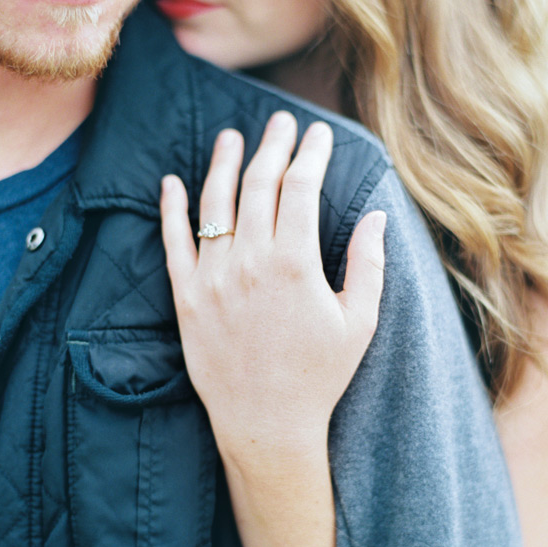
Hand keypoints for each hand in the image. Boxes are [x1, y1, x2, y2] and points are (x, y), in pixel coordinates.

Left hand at [160, 110, 385, 468]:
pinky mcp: (186, 298)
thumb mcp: (359, 322)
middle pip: (259, 185)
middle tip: (281, 122)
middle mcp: (248, 262)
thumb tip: (377, 216)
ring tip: (232, 137)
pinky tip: (171, 182)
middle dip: (272, 146)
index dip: (310, 153)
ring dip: (224, 164)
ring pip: (214, 205)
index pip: (300, 187)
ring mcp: (212, 278)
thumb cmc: (320, 377)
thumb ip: (369, 264)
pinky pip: (173, 243)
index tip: (317, 134)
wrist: (266, 425)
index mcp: (294, 264)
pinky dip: (170, 209)